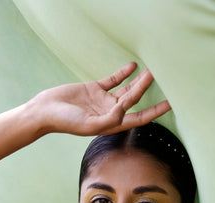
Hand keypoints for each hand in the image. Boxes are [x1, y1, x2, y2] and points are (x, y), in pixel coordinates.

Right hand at [32, 63, 170, 136]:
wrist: (45, 111)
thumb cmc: (65, 122)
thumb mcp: (89, 124)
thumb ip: (109, 119)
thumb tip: (126, 110)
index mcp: (111, 124)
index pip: (138, 118)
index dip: (155, 112)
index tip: (169, 104)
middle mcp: (110, 112)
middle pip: (134, 101)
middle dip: (147, 90)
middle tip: (159, 76)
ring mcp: (102, 100)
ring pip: (126, 89)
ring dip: (137, 81)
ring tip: (151, 70)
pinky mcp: (94, 89)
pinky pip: (112, 80)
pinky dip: (122, 73)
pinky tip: (132, 66)